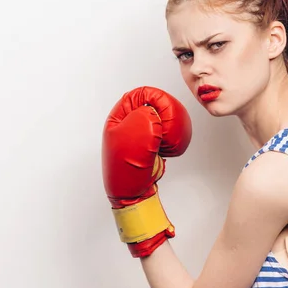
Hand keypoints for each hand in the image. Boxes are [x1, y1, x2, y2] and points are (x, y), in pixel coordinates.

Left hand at [101, 86, 191, 256]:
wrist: (133, 192)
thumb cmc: (128, 166)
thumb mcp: (136, 134)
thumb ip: (146, 115)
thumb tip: (154, 111)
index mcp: (118, 118)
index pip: (136, 96)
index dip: (152, 97)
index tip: (164, 105)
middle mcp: (127, 124)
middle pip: (150, 106)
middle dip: (163, 112)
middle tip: (169, 122)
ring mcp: (139, 135)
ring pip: (159, 120)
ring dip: (167, 125)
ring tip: (169, 136)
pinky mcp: (149, 144)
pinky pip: (163, 134)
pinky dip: (169, 137)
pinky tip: (169, 146)